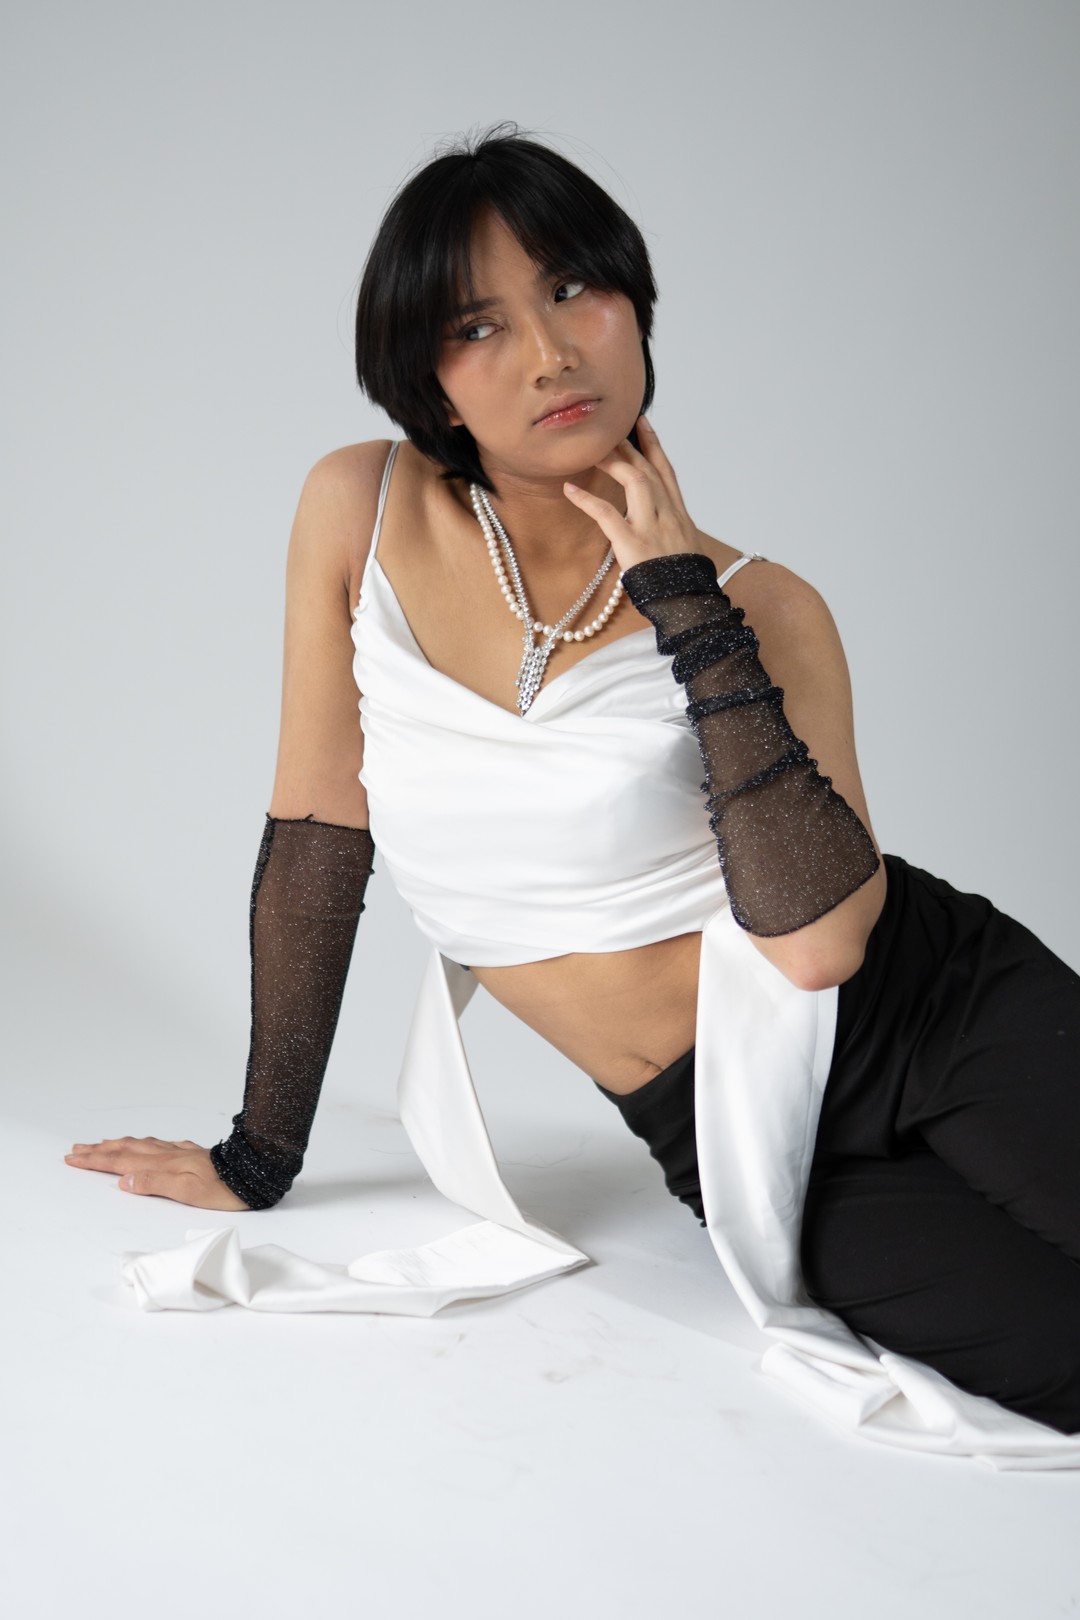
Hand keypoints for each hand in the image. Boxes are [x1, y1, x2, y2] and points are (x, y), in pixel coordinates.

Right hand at [64, 1136, 251, 1210]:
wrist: (254, 1173)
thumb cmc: (224, 1188)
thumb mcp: (188, 1192)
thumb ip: (155, 1184)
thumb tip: (124, 1180)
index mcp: (162, 1165)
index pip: (120, 1162)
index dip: (95, 1161)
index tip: (73, 1158)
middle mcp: (168, 1155)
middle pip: (126, 1149)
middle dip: (99, 1150)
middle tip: (77, 1149)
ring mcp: (180, 1152)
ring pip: (140, 1145)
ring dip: (118, 1144)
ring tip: (103, 1144)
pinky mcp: (192, 1154)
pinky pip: (158, 1145)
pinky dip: (142, 1144)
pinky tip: (146, 1144)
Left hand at [562, 415, 700, 574]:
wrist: (691, 604)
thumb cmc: (686, 584)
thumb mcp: (684, 552)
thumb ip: (669, 534)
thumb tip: (656, 527)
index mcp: (680, 517)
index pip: (667, 472)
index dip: (654, 445)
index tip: (642, 423)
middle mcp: (668, 515)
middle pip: (649, 470)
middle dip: (630, 446)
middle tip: (610, 428)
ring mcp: (652, 528)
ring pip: (635, 482)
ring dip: (613, 463)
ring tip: (593, 451)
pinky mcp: (634, 544)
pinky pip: (607, 516)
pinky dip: (587, 500)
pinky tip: (570, 489)